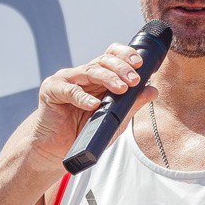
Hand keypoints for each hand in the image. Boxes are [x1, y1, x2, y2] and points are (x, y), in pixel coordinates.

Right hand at [27, 43, 156, 170]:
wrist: (57, 150)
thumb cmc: (85, 132)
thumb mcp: (114, 118)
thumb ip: (132, 104)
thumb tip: (153, 90)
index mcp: (96, 77)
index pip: (111, 56)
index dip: (125, 55)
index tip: (139, 64)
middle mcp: (81, 74)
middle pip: (103, 61)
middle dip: (121, 68)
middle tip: (134, 80)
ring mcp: (65, 80)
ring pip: (89, 71)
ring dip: (107, 78)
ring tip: (121, 89)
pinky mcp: (51, 90)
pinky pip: (69, 90)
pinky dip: (83, 97)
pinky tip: (94, 104)